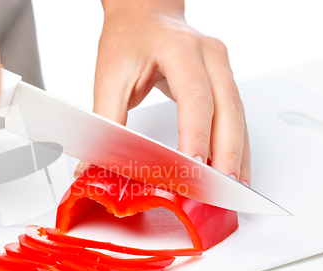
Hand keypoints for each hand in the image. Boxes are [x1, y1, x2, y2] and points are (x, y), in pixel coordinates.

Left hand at [74, 0, 249, 186]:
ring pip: (238, 116)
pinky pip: (236, 117)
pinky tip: (234, 169)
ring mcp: (222, 66)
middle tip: (218, 189)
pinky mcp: (224, 80)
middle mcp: (209, 55)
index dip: (195, 133)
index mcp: (179, 49)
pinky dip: (236, 146)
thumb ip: (105, 121)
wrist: (144, 14)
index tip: (192, 166)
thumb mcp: (110, 78)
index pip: (194, 96)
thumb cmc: (128, 40)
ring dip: (237, 156)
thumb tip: (94, 164)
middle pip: (226, 109)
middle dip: (225, 154)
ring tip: (231, 191)